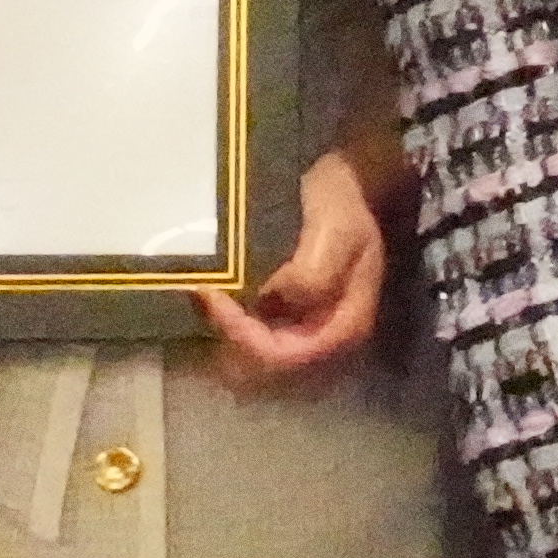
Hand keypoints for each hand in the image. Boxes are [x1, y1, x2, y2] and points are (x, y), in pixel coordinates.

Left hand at [197, 149, 394, 395]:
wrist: (356, 186)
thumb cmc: (345, 205)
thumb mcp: (335, 231)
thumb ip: (313, 273)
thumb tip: (273, 300)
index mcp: (343, 326)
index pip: (283, 357)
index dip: (242, 336)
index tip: (212, 295)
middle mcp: (328, 341)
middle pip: (268, 371)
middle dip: (229, 343)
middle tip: (202, 299)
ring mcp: (311, 333)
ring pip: (259, 363)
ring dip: (227, 340)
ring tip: (203, 300)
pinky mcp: (296, 321)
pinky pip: (259, 342)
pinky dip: (233, 329)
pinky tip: (216, 301)